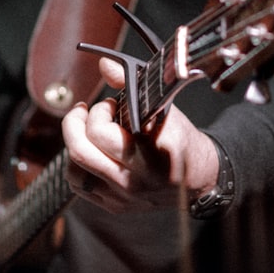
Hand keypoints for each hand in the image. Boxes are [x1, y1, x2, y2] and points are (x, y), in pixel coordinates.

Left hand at [61, 58, 219, 212]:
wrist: (200, 178)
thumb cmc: (181, 140)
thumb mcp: (163, 108)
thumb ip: (132, 85)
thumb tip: (106, 65)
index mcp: (149, 155)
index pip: (101, 133)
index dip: (99, 112)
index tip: (109, 104)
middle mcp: (134, 180)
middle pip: (80, 152)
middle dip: (73, 124)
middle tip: (81, 112)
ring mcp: (123, 197)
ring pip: (74, 172)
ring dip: (74, 146)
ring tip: (86, 133)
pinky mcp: (116, 207)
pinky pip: (81, 188)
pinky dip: (78, 167)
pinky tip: (91, 153)